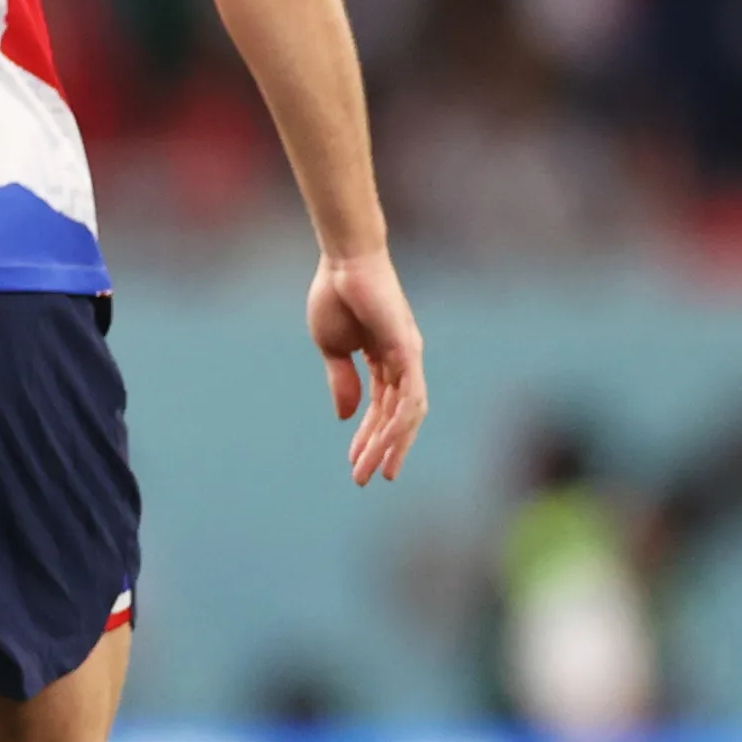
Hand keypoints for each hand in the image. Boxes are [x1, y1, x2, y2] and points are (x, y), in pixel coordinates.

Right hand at [310, 245, 425, 484]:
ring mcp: (410, 357)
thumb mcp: (332, 348)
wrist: (342, 263)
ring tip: (373, 471)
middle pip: (399, 416)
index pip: (381, 407)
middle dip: (382, 449)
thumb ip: (341, 381)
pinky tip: (383, 443)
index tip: (353, 462)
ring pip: (407, 414)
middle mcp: (404, 362)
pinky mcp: (408, 351)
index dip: (367, 436)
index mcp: (385, 360)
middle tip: (365, 479)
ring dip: (390, 445)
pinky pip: (408, 397)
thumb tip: (345, 416)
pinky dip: (398, 423)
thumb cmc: (335, 296)